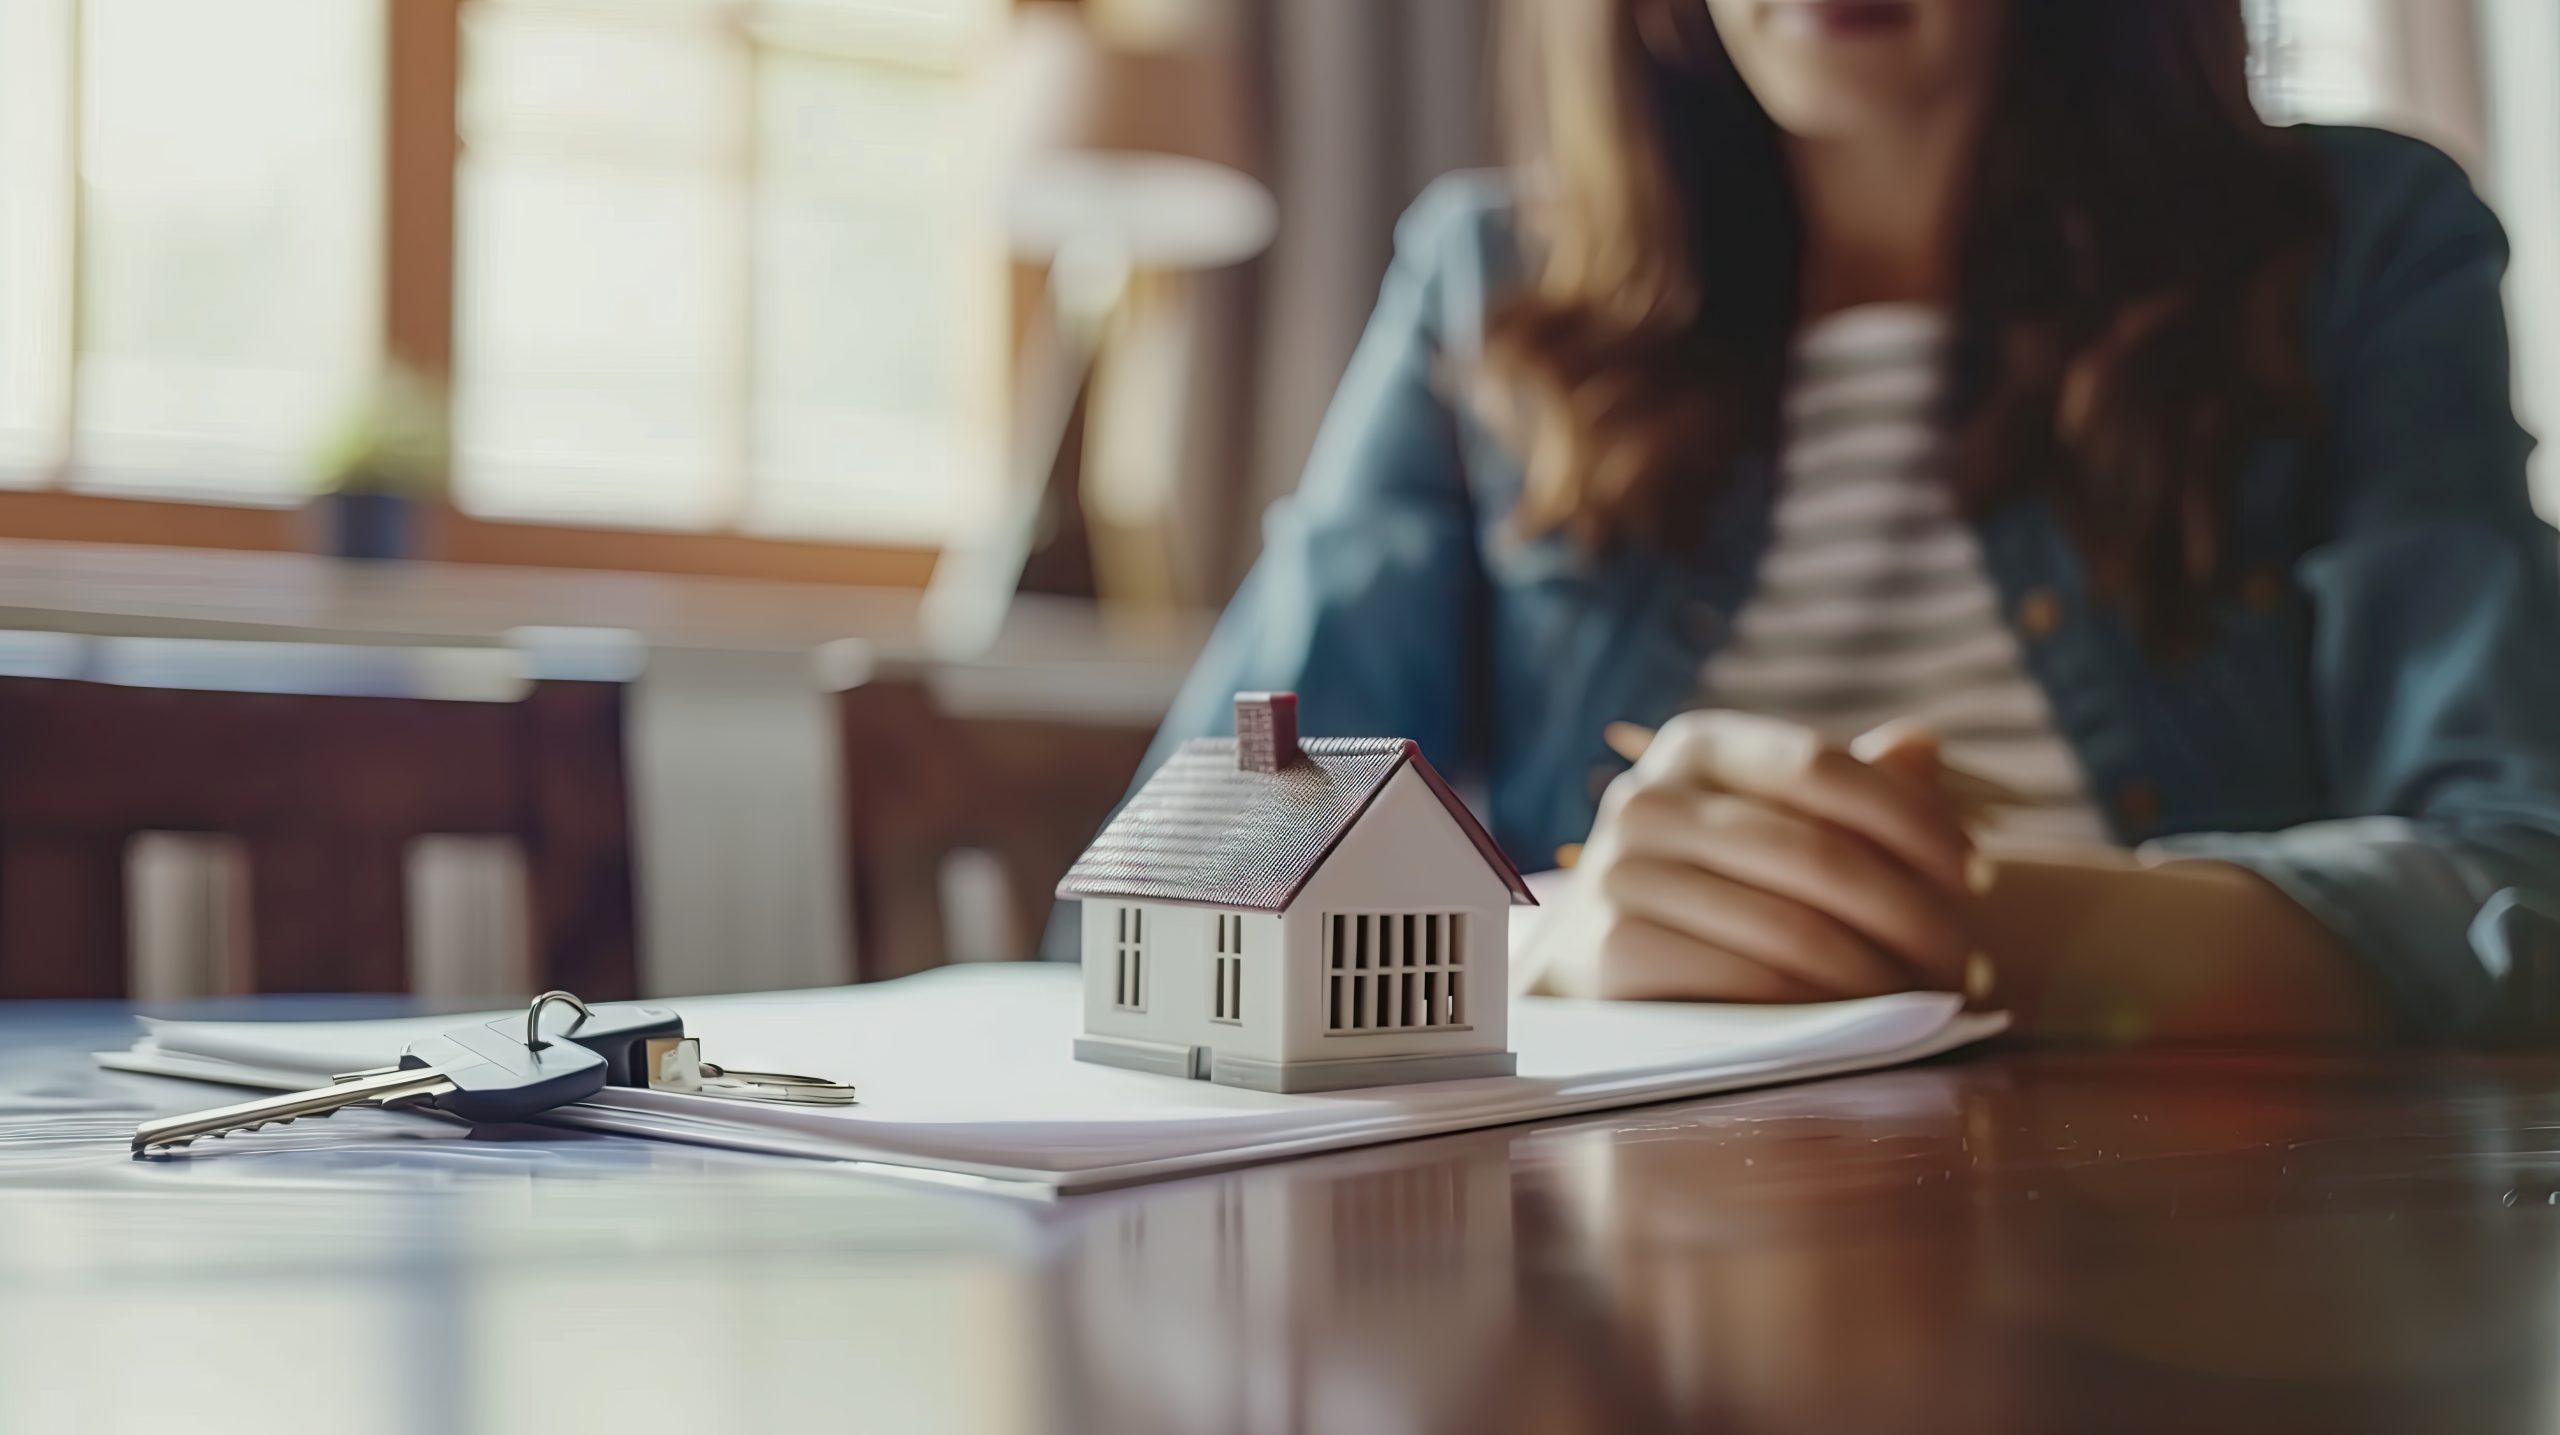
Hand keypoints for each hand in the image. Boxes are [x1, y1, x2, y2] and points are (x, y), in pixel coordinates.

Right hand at [1522, 711, 1983, 1002]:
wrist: (1601, 958)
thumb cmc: (1716, 881)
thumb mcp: (1776, 819)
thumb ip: (1848, 786)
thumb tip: (1921, 743)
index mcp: (1693, 745)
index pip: (1823, 767)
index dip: (1917, 821)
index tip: (1980, 878)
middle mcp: (1645, 799)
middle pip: (1818, 855)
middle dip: (1915, 917)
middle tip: (1968, 964)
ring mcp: (1618, 875)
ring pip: (1793, 928)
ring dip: (1883, 978)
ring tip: (1932, 1001)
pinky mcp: (1612, 954)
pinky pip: (1749, 983)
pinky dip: (1823, 1011)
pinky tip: (1865, 1025)